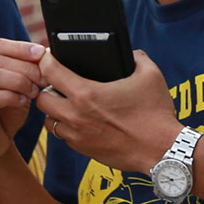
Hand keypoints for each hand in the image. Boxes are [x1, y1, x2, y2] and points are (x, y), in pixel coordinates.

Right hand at [0, 38, 46, 169]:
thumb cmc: (4, 110)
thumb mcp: (15, 83)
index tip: (42, 53)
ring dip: (20, 81)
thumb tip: (44, 52)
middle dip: (26, 67)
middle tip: (44, 78)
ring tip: (34, 91)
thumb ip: (24, 65)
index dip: (21, 48)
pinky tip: (22, 101)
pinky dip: (11, 96)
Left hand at [38, 51, 181, 174]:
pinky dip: (67, 127)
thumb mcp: (150, 75)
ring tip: (68, 104)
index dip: (47, 61)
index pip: (50, 72)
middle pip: (41, 99)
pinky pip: (63, 137)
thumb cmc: (155, 113)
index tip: (50, 58)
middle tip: (59, 83)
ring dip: (55, 111)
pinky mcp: (84, 150)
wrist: (161, 149)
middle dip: (47, 88)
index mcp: (87, 94)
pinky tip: (82, 120)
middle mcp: (76, 116)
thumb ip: (137, 57)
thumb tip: (130, 54)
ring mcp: (78, 136)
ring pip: (49, 121)